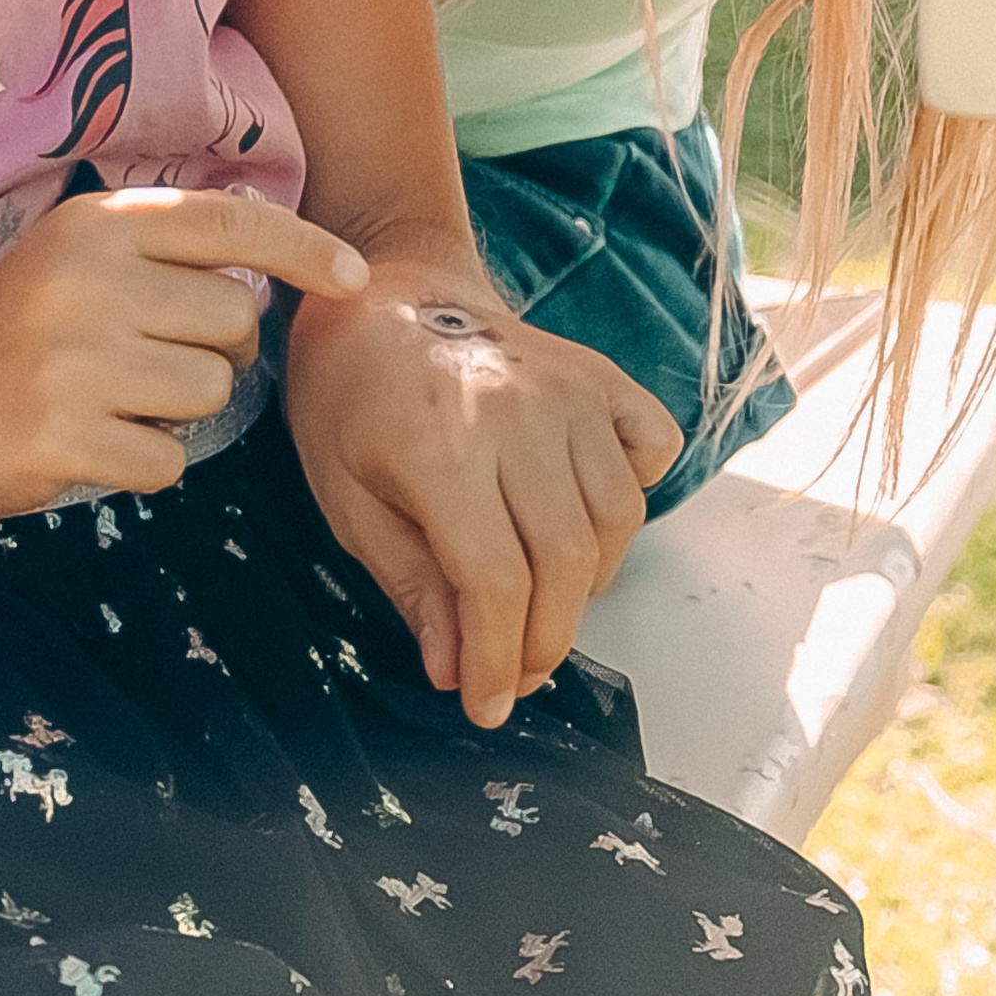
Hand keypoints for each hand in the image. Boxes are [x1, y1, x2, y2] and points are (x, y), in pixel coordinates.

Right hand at [0, 187, 366, 525]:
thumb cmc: (15, 330)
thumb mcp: (79, 258)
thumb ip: (165, 248)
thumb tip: (279, 257)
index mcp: (100, 224)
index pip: (233, 222)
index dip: (306, 248)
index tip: (355, 278)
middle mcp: (90, 279)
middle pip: (235, 321)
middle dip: (216, 351)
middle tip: (150, 359)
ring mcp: (74, 359)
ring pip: (209, 393)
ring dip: (177, 409)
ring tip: (110, 398)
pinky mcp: (64, 436)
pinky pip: (168, 459)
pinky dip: (144, 461)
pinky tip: (91, 443)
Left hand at [282, 260, 679, 729]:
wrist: (384, 290)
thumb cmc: (348, 395)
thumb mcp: (344, 497)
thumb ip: (409, 583)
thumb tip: (455, 669)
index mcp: (441, 444)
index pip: (496, 584)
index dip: (496, 661)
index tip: (486, 705)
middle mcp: (516, 410)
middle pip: (566, 563)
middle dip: (544, 642)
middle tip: (514, 672)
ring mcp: (566, 385)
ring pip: (618, 518)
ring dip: (588, 584)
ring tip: (539, 601)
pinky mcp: (596, 371)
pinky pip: (650, 447)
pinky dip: (635, 492)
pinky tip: (586, 517)